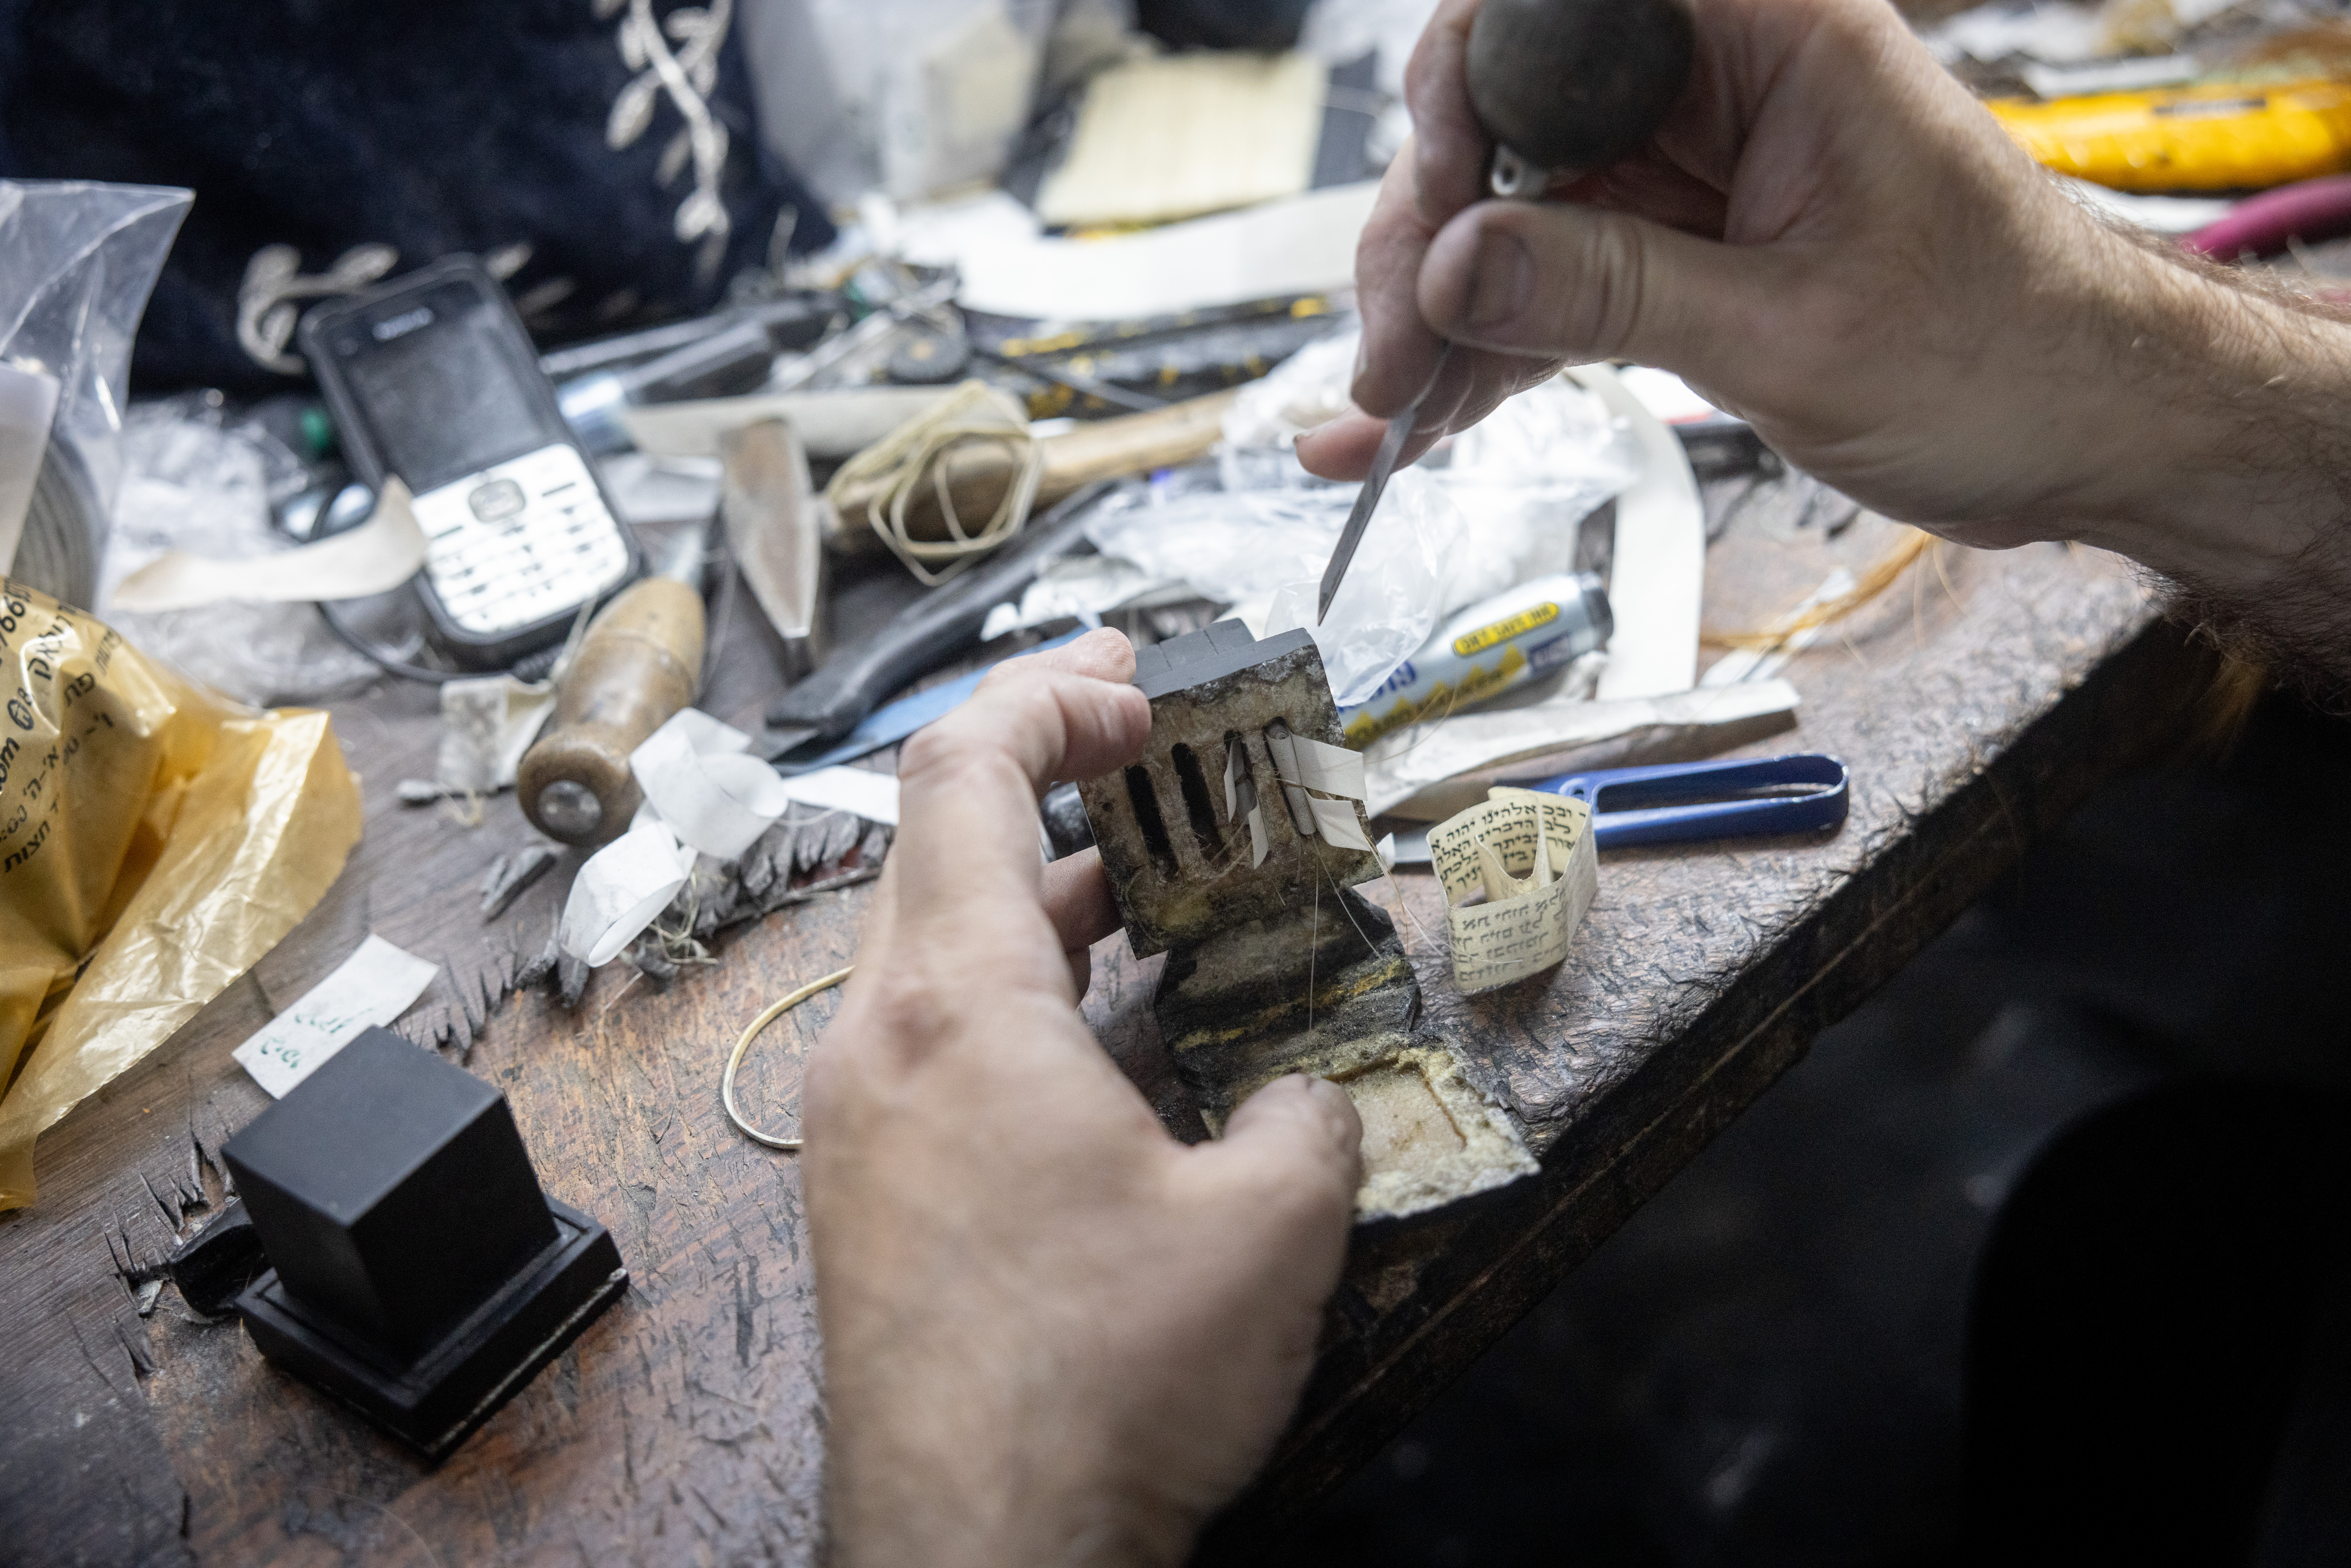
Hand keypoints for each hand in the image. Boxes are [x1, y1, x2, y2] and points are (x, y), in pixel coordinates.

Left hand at [804, 628, 1364, 1567]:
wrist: (973, 1557)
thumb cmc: (1095, 1390)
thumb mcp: (1272, 1231)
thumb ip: (1308, 1120)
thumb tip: (1301, 1104)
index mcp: (953, 1011)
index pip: (967, 772)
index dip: (1051, 697)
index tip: (1133, 688)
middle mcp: (877, 1046)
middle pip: (938, 844)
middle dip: (1044, 768)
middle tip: (1136, 733)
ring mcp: (859, 1123)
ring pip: (935, 946)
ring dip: (1036, 890)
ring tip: (1139, 875)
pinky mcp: (872, 1192)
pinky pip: (932, 1037)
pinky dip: (1013, 987)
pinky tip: (1094, 1022)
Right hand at [1294, 0, 2350, 656]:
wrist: (2083, 426)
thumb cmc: (2003, 353)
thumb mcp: (1791, 333)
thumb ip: (1609, 290)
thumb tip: (1453, 266)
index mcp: (1772, 39)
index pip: (1556, 15)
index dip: (1463, 99)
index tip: (1429, 215)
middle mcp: (1717, 87)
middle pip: (1509, 125)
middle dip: (1429, 242)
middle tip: (1387, 356)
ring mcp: (1688, 172)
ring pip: (1512, 217)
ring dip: (1438, 318)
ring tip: (1383, 416)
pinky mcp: (1675, 251)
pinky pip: (1550, 287)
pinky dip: (1486, 354)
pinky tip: (1415, 420)